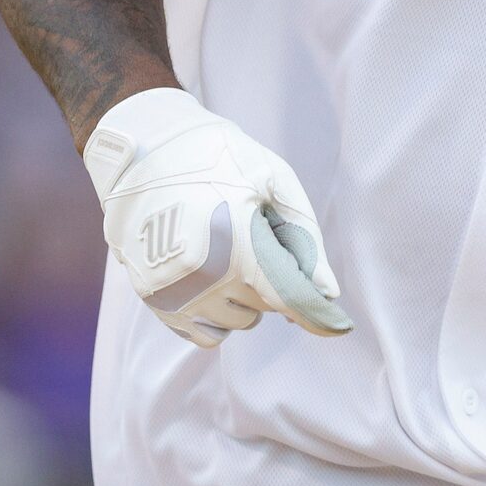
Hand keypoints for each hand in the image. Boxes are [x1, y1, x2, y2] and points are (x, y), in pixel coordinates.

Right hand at [83, 88, 352, 347]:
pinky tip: (214, 277)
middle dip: (273, 278)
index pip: (287, 297)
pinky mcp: (153, 302)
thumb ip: (303, 238)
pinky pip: (205, 334)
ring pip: (238, 322)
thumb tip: (327, 291)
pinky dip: (218, 314)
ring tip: (228, 249)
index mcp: (232, 241)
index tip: (341, 326)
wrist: (144, 151)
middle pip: (266, 306)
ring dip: (246, 299)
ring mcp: (171, 292)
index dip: (319, 316)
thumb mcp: (273, 180)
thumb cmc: (218, 157)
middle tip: (255, 235)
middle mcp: (199, 275)